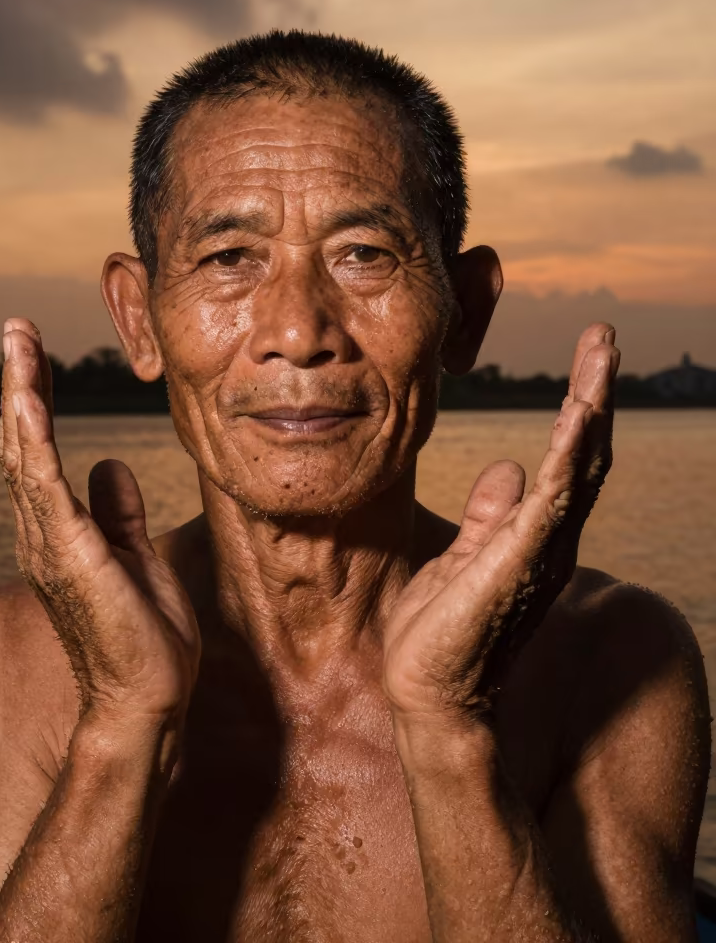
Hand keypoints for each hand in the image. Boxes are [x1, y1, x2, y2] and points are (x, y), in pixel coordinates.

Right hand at [0, 318, 199, 730]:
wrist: (149, 699)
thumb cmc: (144, 637)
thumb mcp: (137, 557)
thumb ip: (119, 512)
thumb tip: (109, 466)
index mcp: (60, 533)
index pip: (41, 454)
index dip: (35, 404)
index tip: (35, 358)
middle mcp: (43, 534)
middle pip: (21, 444)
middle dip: (20, 383)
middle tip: (18, 330)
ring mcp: (49, 544)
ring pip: (23, 454)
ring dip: (20, 394)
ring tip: (19, 341)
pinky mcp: (68, 553)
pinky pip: (44, 484)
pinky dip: (32, 438)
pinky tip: (27, 399)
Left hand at [384, 322, 619, 721]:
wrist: (427, 694)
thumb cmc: (442, 632)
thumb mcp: (465, 556)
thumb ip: (491, 515)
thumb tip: (508, 467)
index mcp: (536, 534)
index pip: (569, 460)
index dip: (581, 408)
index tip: (587, 356)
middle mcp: (551, 540)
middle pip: (586, 454)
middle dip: (595, 392)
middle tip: (603, 336)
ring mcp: (541, 552)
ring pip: (579, 467)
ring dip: (591, 407)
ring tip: (601, 353)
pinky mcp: (519, 563)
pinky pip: (552, 499)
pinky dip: (569, 454)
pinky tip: (579, 413)